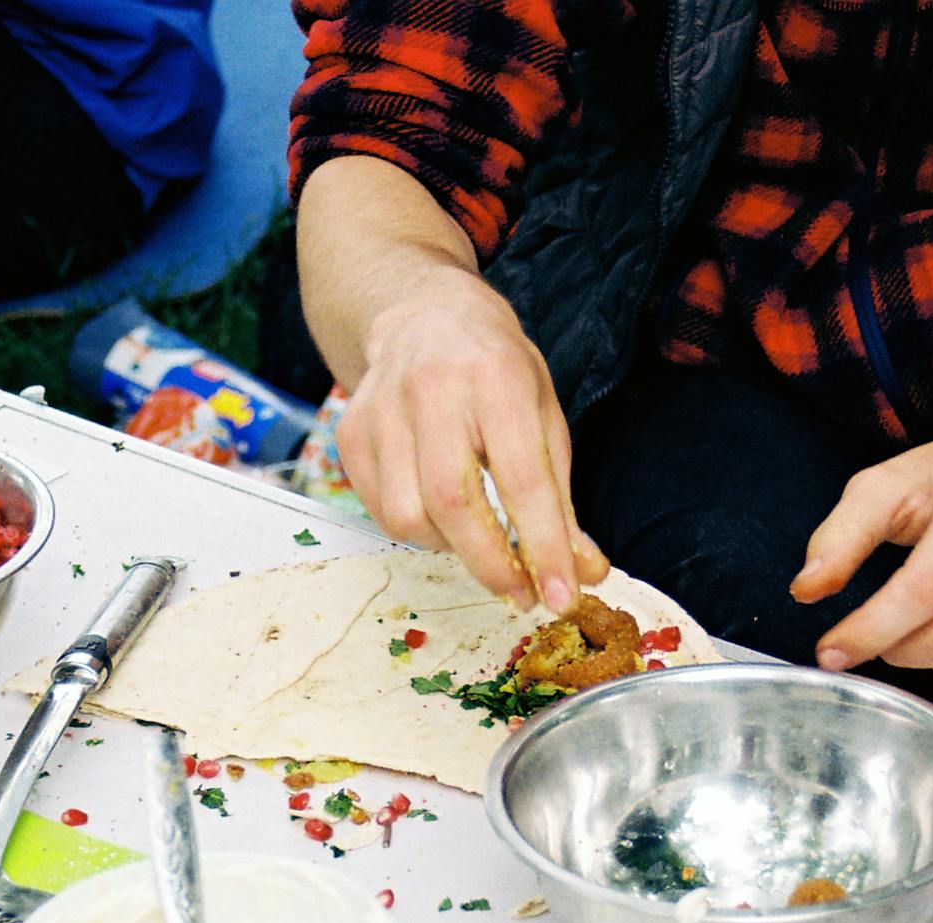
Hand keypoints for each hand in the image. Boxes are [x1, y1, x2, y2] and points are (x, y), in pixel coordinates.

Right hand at [337, 264, 608, 609]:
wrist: (421, 315)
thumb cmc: (493, 368)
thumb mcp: (542, 414)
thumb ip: (560, 496)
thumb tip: (582, 572)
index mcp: (496, 378)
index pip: (522, 479)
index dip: (543, 545)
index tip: (561, 597)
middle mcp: (432, 389)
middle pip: (453, 503)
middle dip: (491, 564)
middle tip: (520, 593)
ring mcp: (381, 410)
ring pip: (408, 517)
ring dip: (449, 546)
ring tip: (473, 532)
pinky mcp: (350, 433)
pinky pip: (379, 510)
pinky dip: (416, 529)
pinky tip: (436, 510)